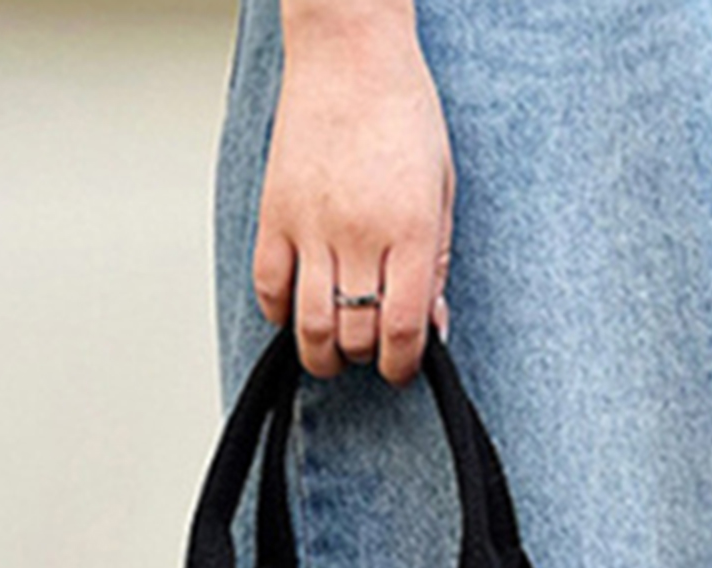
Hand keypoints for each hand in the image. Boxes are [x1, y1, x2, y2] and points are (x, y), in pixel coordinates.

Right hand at [255, 1, 453, 385]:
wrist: (351, 53)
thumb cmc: (404, 115)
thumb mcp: (443, 194)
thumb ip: (438, 265)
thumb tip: (433, 325)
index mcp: (411, 231)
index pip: (403, 328)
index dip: (403, 365)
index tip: (402, 371)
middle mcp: (360, 233)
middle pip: (357, 333)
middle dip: (367, 358)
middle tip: (372, 353)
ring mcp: (311, 224)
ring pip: (310, 323)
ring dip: (322, 354)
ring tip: (332, 356)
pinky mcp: (274, 211)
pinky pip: (268, 284)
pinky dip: (280, 313)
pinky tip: (296, 314)